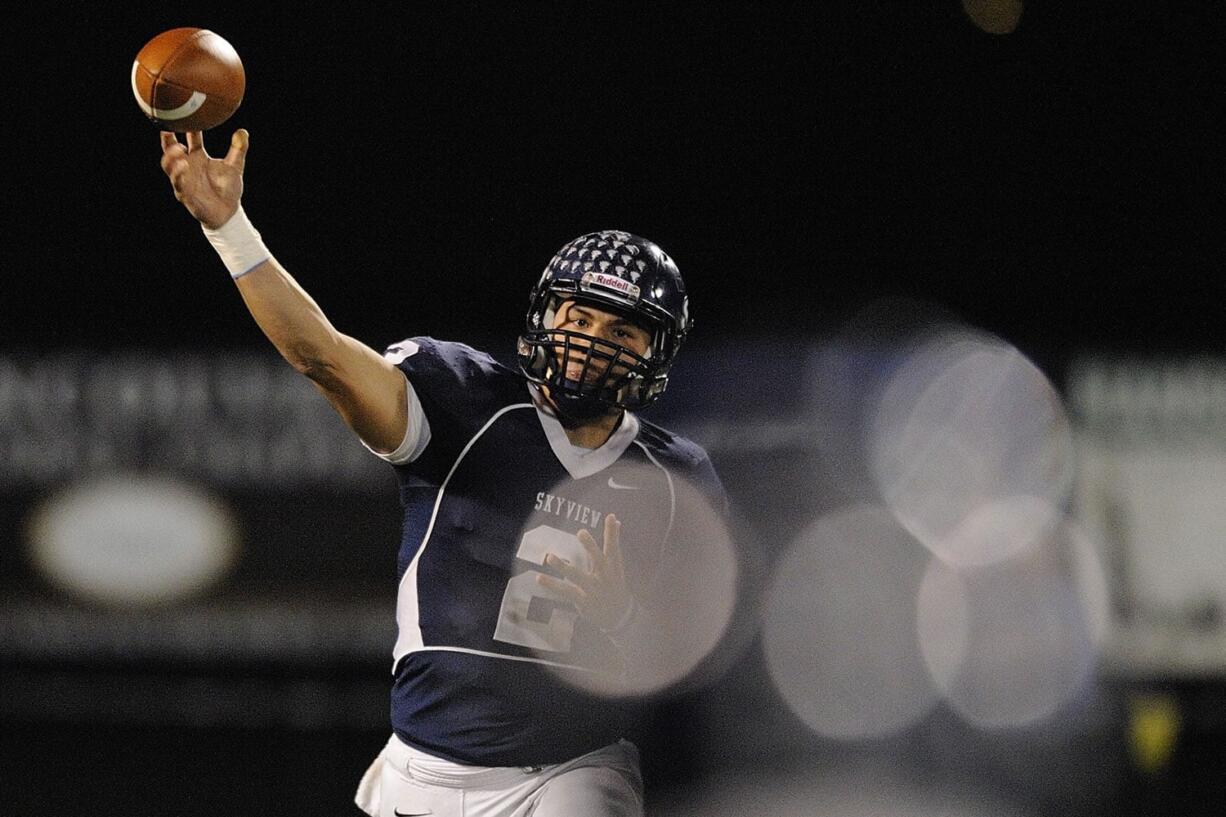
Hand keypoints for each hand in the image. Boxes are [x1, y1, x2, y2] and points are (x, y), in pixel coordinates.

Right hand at [159, 129, 247, 228]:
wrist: (229, 213)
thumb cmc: (228, 189)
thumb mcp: (235, 166)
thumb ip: (238, 149)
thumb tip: (243, 131)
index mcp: (198, 157)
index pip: (190, 139)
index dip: (187, 127)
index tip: (185, 112)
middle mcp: (188, 167)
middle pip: (171, 150)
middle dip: (167, 139)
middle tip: (168, 127)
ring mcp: (184, 180)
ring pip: (170, 166)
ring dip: (171, 157)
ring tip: (178, 148)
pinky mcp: (185, 194)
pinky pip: (178, 183)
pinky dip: (179, 175)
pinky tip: (184, 166)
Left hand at [538, 514, 632, 631]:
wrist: (620, 616)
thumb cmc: (615, 585)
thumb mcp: (617, 566)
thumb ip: (613, 543)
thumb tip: (616, 520)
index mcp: (614, 567)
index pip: (614, 547)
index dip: (612, 533)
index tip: (611, 517)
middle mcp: (604, 577)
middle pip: (598, 560)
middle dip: (590, 547)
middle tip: (581, 532)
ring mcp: (593, 589)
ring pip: (577, 576)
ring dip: (563, 567)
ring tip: (549, 557)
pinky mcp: (583, 600)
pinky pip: (565, 591)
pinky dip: (552, 585)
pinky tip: (539, 577)